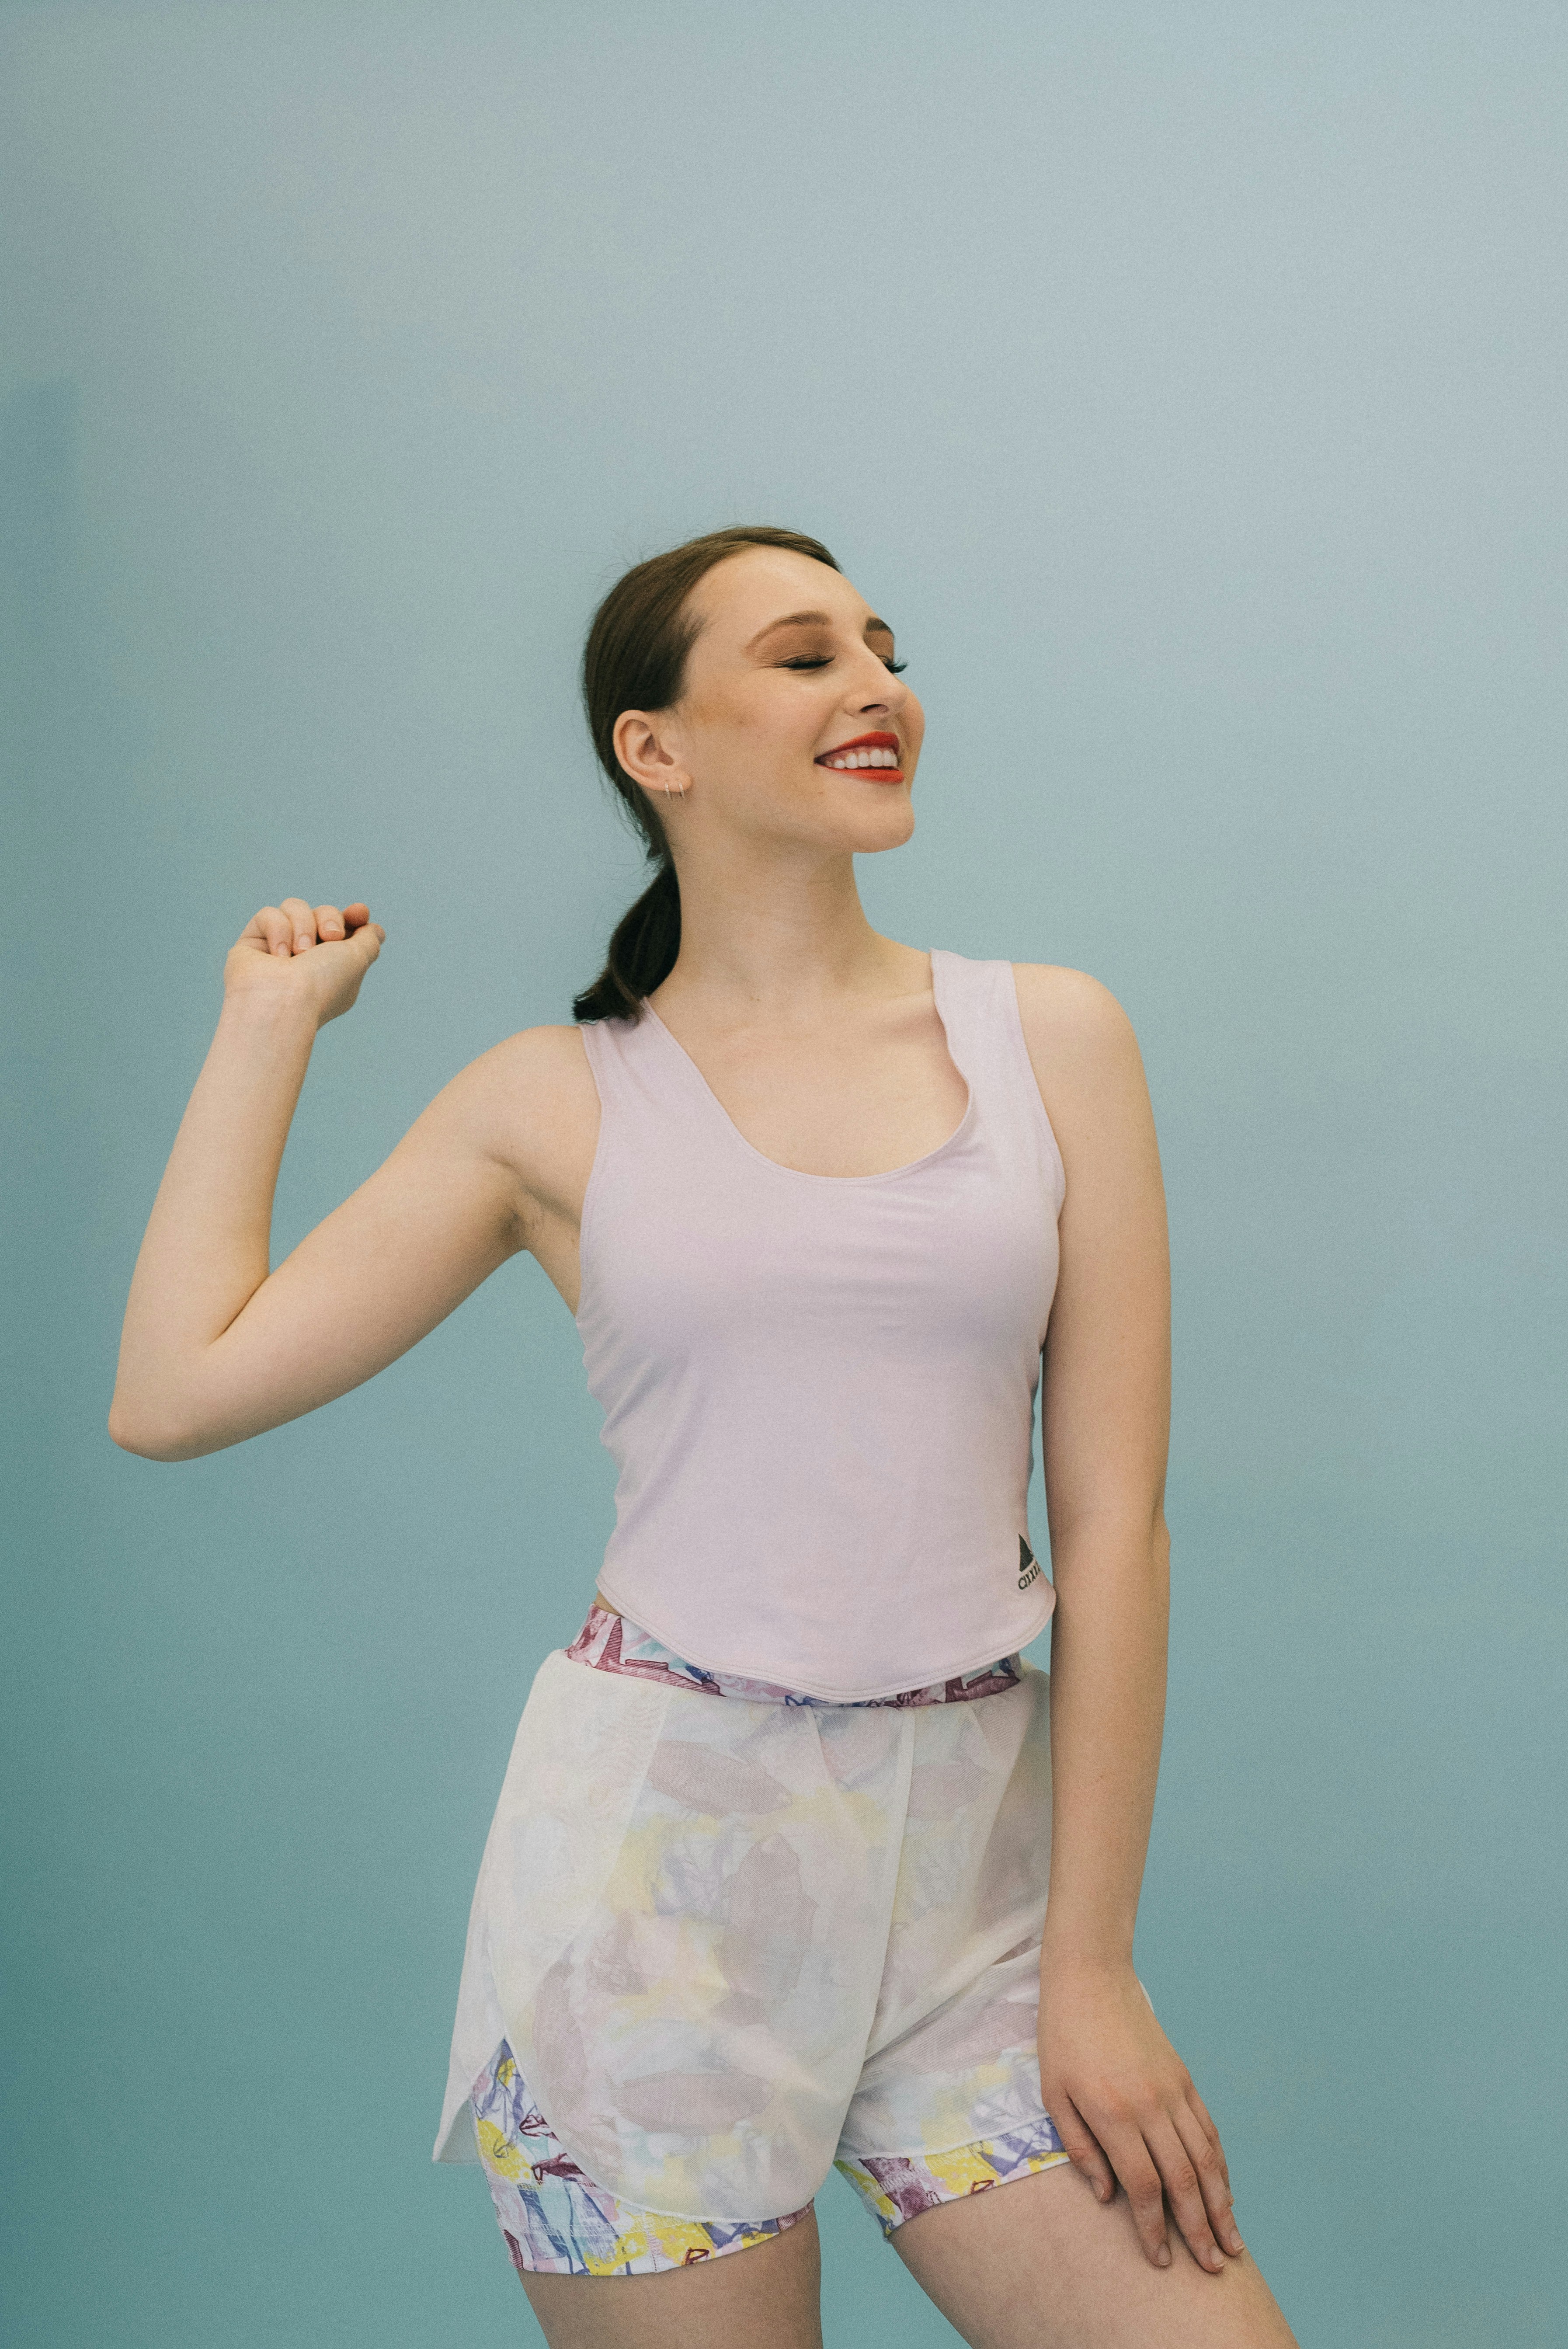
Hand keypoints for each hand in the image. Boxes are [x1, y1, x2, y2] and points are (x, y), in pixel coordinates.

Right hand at [224, 898, 384, 1029]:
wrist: (281, 1002)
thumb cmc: (322, 985)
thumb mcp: (358, 959)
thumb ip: (369, 940)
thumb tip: (374, 929)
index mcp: (332, 966)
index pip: (344, 929)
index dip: (353, 916)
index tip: (360, 912)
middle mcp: (306, 958)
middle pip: (322, 912)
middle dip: (329, 919)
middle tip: (330, 938)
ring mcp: (278, 948)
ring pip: (295, 907)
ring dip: (304, 925)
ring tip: (299, 952)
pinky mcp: (253, 942)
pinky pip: (268, 914)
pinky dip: (277, 930)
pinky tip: (277, 956)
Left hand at [1037, 1952, 1242, 2274]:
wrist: (1092, 1979)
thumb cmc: (1063, 2037)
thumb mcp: (1054, 2094)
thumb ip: (1081, 2148)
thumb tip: (1107, 2197)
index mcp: (1113, 2115)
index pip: (1143, 2186)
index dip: (1153, 2228)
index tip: (1160, 2260)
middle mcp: (1150, 2107)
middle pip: (1183, 2180)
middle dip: (1198, 2230)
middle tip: (1213, 2268)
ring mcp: (1173, 2092)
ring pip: (1205, 2159)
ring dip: (1220, 2205)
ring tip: (1232, 2242)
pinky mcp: (1183, 2079)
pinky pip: (1208, 2130)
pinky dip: (1220, 2165)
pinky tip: (1224, 2190)